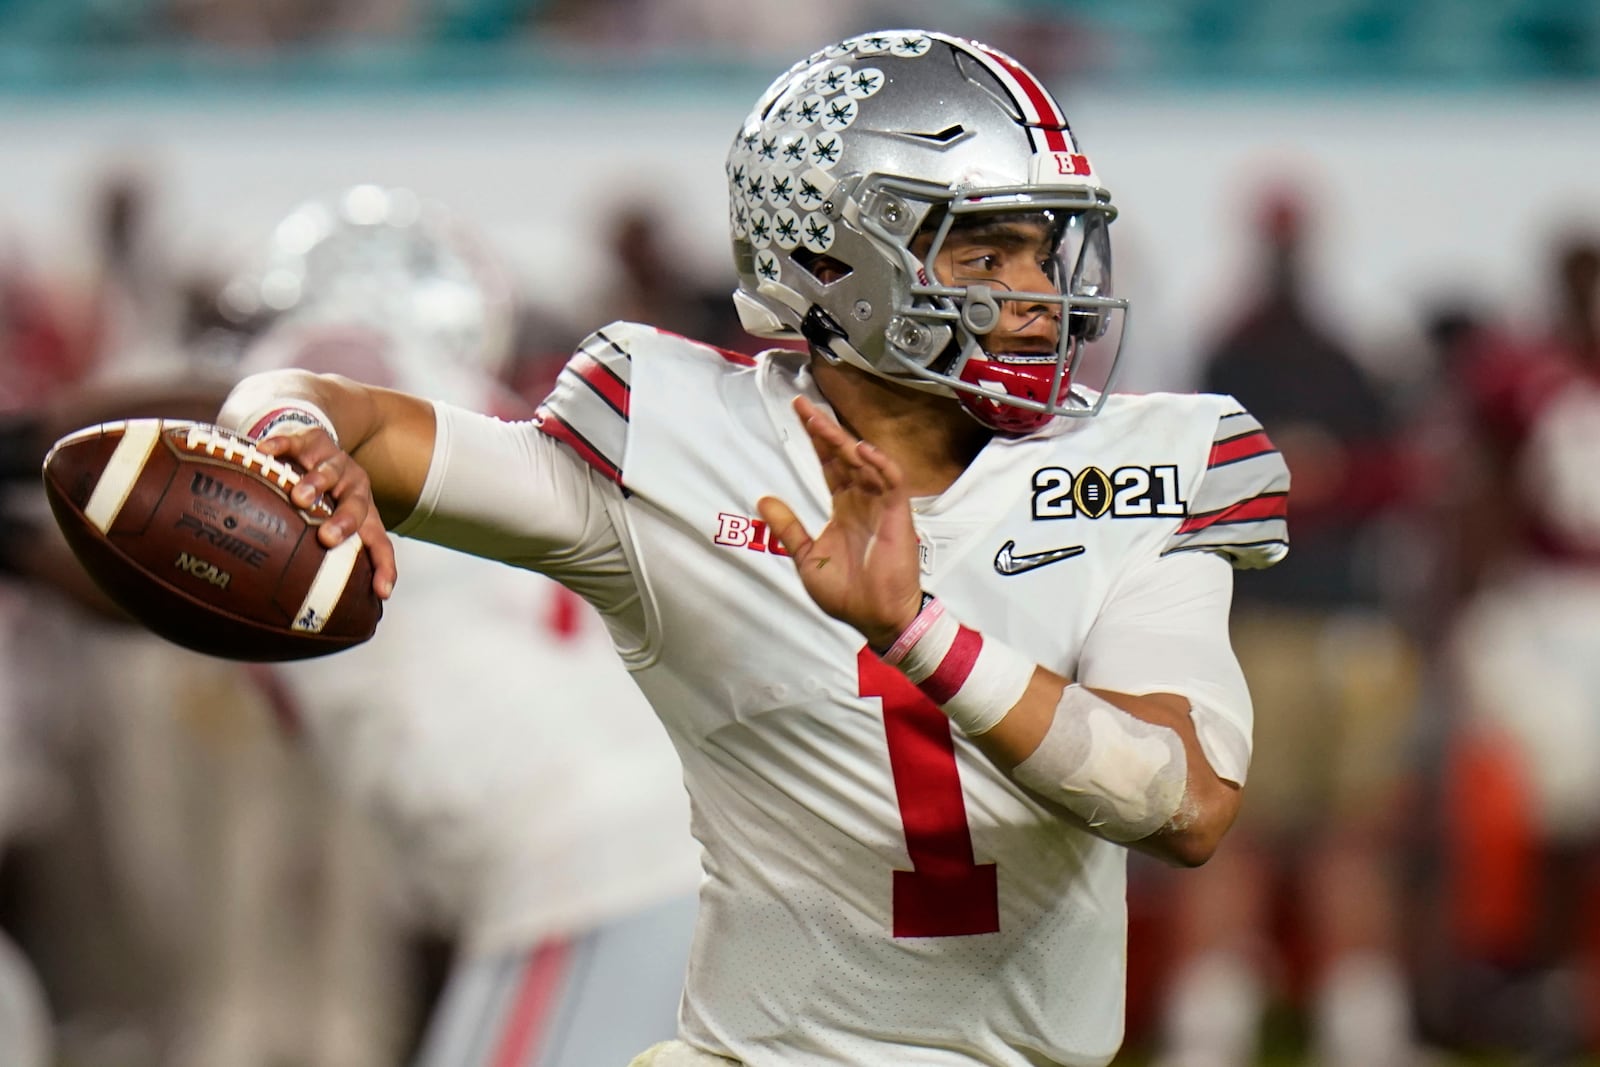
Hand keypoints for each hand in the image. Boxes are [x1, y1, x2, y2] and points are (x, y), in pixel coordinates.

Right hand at [255, 429, 397, 598]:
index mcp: (364, 512)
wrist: (320, 443)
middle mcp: (353, 486)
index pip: (379, 542)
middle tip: (327, 537)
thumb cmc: (324, 496)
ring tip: (299, 496)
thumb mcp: (329, 522)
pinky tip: (265, 452)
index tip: (382, 592)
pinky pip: (294, 442)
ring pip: (329, 471)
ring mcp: (332, 461)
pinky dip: (280, 446)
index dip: (383, 566)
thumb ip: (320, 557)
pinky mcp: (308, 440)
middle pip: (357, 505)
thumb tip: (295, 606)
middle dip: (345, 521)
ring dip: (316, 484)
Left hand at [758, 396, 922, 648]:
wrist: (876, 617)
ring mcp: (881, 506)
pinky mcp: (898, 515)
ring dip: (845, 442)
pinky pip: (891, 482)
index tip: (800, 414)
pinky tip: (861, 450)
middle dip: (825, 431)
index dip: (816, 440)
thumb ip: (788, 527)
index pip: (829, 465)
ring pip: (865, 463)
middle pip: (844, 456)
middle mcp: (863, 501)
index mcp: (844, 508)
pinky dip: (879, 464)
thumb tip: (763, 499)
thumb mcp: (807, 557)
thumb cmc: (848, 593)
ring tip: (822, 423)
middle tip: (804, 406)